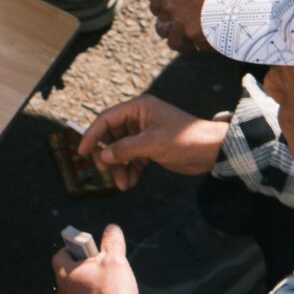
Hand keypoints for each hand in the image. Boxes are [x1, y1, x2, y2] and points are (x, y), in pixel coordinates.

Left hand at [51, 223, 139, 293]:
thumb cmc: (113, 291)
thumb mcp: (115, 260)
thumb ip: (112, 241)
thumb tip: (112, 228)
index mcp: (65, 274)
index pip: (60, 255)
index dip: (73, 249)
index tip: (87, 249)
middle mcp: (62, 292)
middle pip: (68, 274)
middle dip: (83, 268)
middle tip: (100, 267)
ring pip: (74, 291)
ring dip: (86, 286)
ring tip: (105, 286)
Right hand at [77, 94, 228, 187]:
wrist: (212, 151)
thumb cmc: (185, 140)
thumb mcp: (152, 144)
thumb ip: (124, 149)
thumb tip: (103, 156)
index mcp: (138, 108)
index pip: (106, 119)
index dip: (92, 135)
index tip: (82, 152)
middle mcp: (139, 119)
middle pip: (111, 136)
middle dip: (108, 156)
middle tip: (105, 172)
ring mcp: (144, 134)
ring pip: (121, 150)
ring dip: (119, 167)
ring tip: (122, 184)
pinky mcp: (151, 148)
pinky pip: (132, 159)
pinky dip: (129, 170)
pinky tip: (130, 182)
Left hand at [149, 0, 251, 51]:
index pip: (156, 8)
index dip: (166, 10)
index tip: (175, 11)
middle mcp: (171, 11)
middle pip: (162, 29)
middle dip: (171, 28)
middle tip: (184, 26)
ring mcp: (186, 27)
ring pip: (176, 43)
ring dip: (183, 41)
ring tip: (194, 38)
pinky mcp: (203, 39)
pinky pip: (198, 48)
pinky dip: (203, 45)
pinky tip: (211, 38)